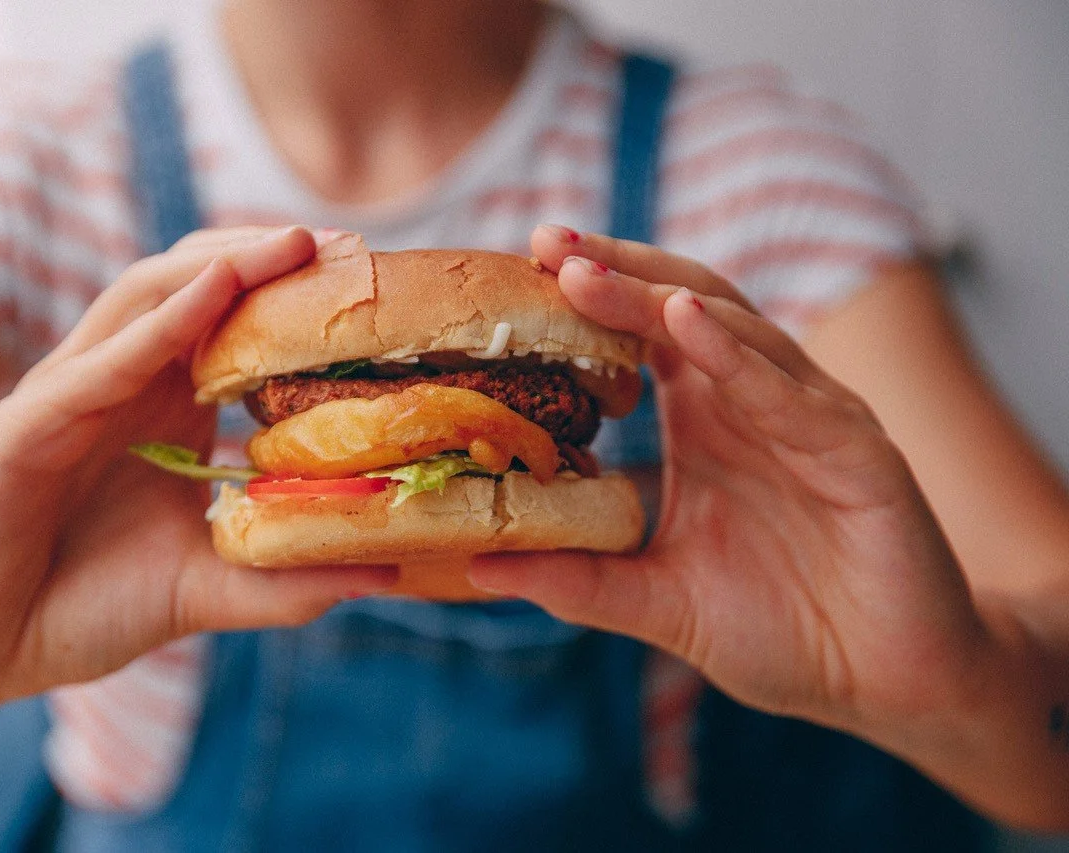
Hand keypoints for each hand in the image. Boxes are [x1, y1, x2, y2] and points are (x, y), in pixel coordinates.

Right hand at [0, 226, 395, 702]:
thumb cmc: (83, 606)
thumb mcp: (204, 589)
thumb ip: (284, 582)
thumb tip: (384, 572)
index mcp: (162, 410)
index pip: (230, 326)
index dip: (292, 297)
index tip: (368, 286)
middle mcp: (118, 386)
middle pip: (194, 289)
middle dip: (266, 259)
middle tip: (344, 246)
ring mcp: (68, 397)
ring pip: (144, 300)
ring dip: (220, 267)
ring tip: (292, 246)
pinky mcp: (23, 428)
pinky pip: (97, 364)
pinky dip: (156, 326)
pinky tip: (213, 293)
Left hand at [471, 225, 991, 733]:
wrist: (884, 682)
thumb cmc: (779, 628)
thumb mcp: (658, 601)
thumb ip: (578, 580)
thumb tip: (479, 564)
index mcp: (707, 420)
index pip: (642, 333)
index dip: (588, 298)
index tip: (519, 269)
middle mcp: (755, 402)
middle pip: (682, 305)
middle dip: (614, 269)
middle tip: (544, 242)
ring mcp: (810, 419)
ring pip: (734, 331)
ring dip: (658, 297)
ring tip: (586, 274)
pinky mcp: (858, 454)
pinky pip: (791, 394)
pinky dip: (737, 356)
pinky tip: (686, 324)